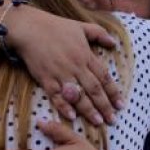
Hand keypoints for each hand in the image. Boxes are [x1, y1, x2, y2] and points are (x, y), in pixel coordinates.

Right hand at [11, 10, 124, 125]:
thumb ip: (99, 34)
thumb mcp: (81, 26)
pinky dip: (64, 106)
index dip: (114, 92)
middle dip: (105, 106)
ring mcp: (60, 73)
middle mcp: (75, 66)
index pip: (104, 77)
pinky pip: (56, 96)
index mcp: (85, 55)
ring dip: (89, 110)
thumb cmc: (55, 27)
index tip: (121, 105)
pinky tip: (72, 117)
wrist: (29, 28)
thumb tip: (114, 43)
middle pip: (94, 89)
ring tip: (98, 122)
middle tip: (112, 120)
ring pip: (78, 95)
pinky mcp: (45, 78)